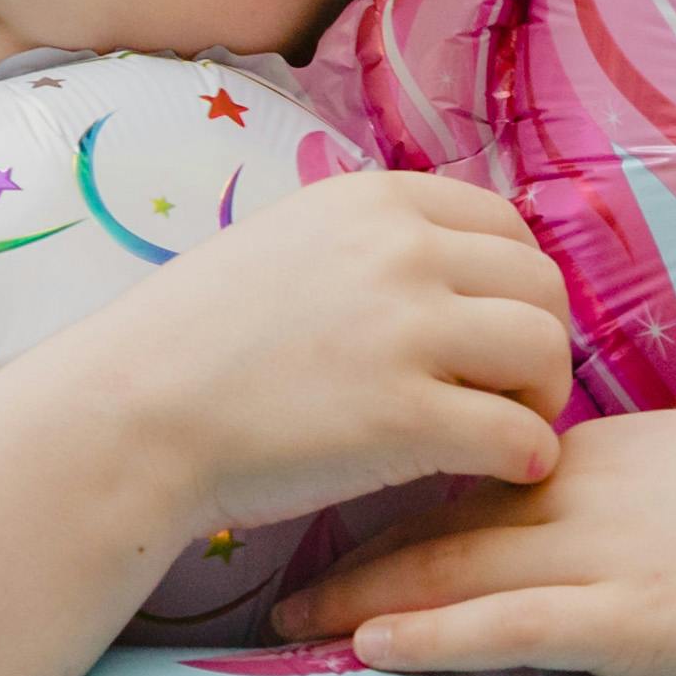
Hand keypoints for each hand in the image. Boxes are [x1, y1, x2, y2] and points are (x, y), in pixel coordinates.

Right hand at [9, 171, 571, 542]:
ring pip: (547, 353)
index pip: (506, 226)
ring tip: (502, 430)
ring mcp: (408, 333)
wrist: (128, 417)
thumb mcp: (285, 244)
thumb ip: (370, 243)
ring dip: (540, 399)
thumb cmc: (194, 344)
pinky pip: (521, 437)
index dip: (514, 286)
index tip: (489, 333)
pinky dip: (525, 459)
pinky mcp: (408, 419)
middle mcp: (401, 252)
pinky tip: (496, 473)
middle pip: (542, 287)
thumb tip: (452, 265)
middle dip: (537, 343)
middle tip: (506, 393)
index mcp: (374, 201)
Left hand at [271, 407, 675, 675]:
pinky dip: (435, 637)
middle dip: (336, 543)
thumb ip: (608, 487)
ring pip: (456, 572)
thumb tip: (543, 502)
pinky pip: (513, 629)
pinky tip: (370, 647)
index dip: (375, 486)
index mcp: (593, 454)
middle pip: (434, 516)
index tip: (305, 495)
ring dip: (360, 599)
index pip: (459, 465)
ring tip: (278, 622)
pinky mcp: (635, 621)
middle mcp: (583, 495)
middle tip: (250, 559)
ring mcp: (606, 558)